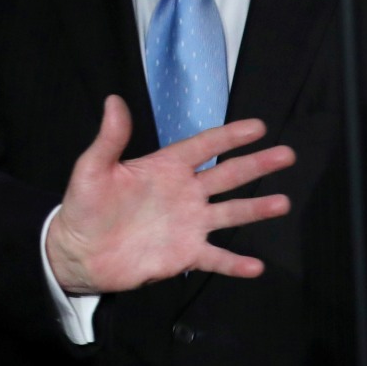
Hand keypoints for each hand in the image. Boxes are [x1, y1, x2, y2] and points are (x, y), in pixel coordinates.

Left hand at [46, 94, 293, 294]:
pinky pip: (216, 258)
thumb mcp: (93, 168)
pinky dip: (235, 263)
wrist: (79, 251)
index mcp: (165, 168)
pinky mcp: (185, 254)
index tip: (259, 127)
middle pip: (227, 175)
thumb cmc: (85, 206)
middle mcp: (184, 193)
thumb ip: (110, 138)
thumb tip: (114, 99)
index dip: (229, 136)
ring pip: (230, 213)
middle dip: (257, 165)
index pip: (203, 146)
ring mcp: (188, 224)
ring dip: (256, 208)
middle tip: (287, 154)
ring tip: (283, 202)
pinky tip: (256, 265)